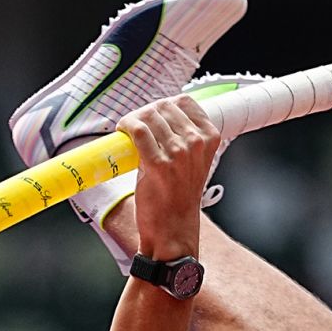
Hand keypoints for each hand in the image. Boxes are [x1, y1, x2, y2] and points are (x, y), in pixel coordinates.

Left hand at [118, 95, 221, 261]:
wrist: (174, 228)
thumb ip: (184, 137)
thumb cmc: (180, 196)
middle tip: (135, 127)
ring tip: (128, 133)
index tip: (153, 116)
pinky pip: (138, 131)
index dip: (163, 105)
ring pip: (148, 116)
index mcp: (209, 138)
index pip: (184, 102)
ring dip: (132, 121)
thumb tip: (158, 115)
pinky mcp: (158, 164)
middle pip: (162, 106)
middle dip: (144, 113)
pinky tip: (122, 133)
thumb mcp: (194, 161)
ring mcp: (178, 153)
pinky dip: (126, 127)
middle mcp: (196, 143)